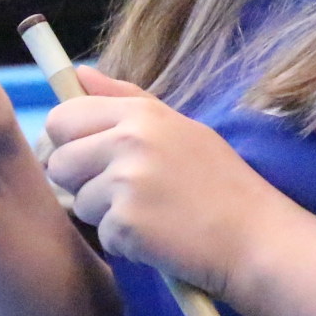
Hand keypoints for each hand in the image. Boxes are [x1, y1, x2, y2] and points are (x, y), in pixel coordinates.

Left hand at [41, 68, 291, 295]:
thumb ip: (125, 98)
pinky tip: (161, 236)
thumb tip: (78, 73)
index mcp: (141, 113)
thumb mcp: (179, 127)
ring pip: (78, 202)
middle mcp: (130, 140)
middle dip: (82, 182)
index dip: (71, 141)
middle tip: (126, 193)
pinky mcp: (126, 224)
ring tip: (153, 214)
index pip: (63, 117)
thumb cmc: (220, 183)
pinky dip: (126, 242)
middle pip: (59, 162)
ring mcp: (127, 183)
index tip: (94, 157)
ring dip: (107, 215)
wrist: (256, 236)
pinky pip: (102, 234)